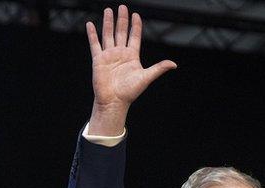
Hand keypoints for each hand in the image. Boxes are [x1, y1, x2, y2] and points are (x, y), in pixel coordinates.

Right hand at [86, 5, 175, 134]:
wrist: (114, 101)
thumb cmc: (130, 92)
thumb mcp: (146, 77)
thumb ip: (158, 68)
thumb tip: (173, 64)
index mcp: (132, 56)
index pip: (134, 36)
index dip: (135, 25)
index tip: (136, 15)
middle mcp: (120, 53)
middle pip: (121, 32)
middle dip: (122, 19)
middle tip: (122, 7)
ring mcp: (109, 55)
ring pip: (108, 34)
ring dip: (108, 22)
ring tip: (108, 10)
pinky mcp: (98, 59)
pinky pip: (95, 44)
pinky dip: (92, 34)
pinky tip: (90, 24)